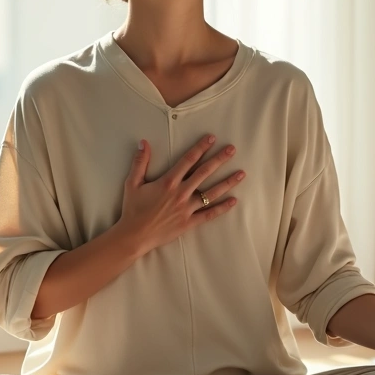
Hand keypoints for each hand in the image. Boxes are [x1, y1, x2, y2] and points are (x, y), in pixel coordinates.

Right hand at [117, 135, 244, 254]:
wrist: (134, 236)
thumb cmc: (133, 209)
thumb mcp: (132, 183)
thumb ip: (140, 162)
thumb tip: (144, 142)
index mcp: (168, 182)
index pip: (188, 160)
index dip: (201, 147)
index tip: (212, 138)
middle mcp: (180, 193)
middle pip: (204, 173)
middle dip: (219, 159)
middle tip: (232, 149)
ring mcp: (187, 209)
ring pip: (211, 193)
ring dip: (227, 182)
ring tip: (241, 174)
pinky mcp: (189, 222)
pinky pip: (209, 214)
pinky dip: (222, 208)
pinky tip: (234, 201)